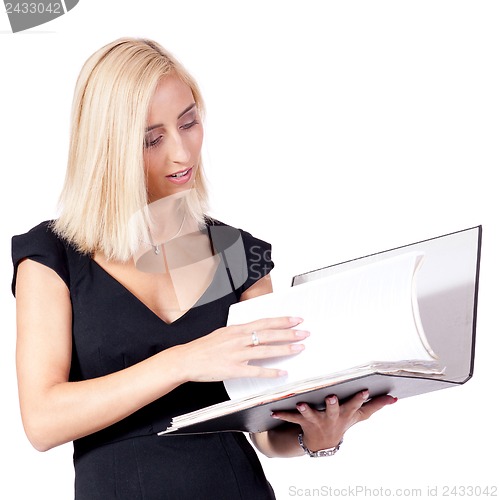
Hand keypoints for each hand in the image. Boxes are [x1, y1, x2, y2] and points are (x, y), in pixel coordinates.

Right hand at [176, 316, 308, 382]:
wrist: (187, 359)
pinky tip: (282, 372)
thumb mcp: (223, 333)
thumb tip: (256, 331)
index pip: (264, 322)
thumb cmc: (204, 347)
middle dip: (289, 332)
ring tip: (299, 348)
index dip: (282, 320)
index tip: (296, 319)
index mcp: (236, 329)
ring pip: (265, 349)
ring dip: (284, 349)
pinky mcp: (233, 369)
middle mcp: (238, 339)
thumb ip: (240, 332)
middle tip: (304, 332)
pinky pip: (256, 371)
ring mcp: (236, 354)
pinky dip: (271, 372)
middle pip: (268, 333)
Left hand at [271, 391, 396, 452]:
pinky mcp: (302, 422)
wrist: (322, 444)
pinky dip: (282, 414)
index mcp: (345, 413)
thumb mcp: (359, 416)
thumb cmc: (342, 423)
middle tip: (331, 397)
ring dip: (306, 410)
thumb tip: (394, 398)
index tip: (364, 389)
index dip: (360, 398)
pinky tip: (273, 411)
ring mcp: (316, 421)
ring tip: (300, 404)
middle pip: (333, 411)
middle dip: (333, 405)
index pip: (355, 405)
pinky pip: (291, 418)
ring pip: (311, 415)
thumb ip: (375, 405)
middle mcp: (331, 418)